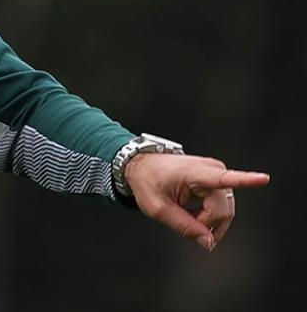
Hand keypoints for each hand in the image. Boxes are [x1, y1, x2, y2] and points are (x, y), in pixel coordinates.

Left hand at [125, 153, 269, 251]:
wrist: (143, 165)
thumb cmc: (148, 182)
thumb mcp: (157, 208)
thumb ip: (183, 226)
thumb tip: (208, 242)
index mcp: (195, 173)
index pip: (223, 178)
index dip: (246, 180)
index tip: (263, 178)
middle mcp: (212, 170)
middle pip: (222, 210)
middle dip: (206, 224)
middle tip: (186, 223)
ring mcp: (218, 174)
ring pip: (225, 211)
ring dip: (209, 221)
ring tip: (188, 216)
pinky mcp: (220, 180)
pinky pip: (223, 206)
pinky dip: (210, 215)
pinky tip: (195, 214)